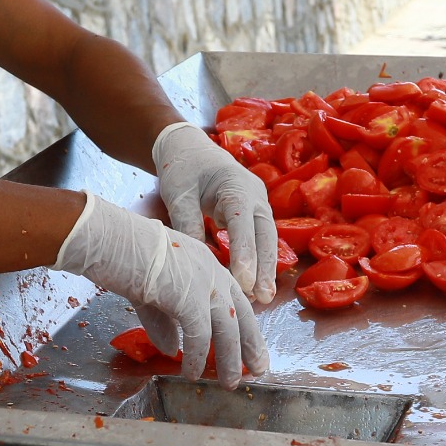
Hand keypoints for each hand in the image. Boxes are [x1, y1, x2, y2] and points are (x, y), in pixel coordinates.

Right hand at [55, 194, 268, 385]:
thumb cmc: (123, 256)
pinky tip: (190, 373)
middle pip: (240, 315)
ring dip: (229, 359)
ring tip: (230, 383)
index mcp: (206, 264)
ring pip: (226, 330)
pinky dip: (195, 357)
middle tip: (259, 369)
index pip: (234, 299)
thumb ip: (164, 321)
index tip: (248, 345)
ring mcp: (204, 285)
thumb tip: (171, 349)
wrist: (112, 239)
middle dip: (250, 345)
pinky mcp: (189, 299)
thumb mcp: (149, 292)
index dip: (242, 324)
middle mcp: (212, 273)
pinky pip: (199, 336)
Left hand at [152, 122, 279, 304]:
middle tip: (262, 298)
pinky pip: (260, 240)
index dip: (244, 254)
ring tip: (262, 298)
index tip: (244, 282)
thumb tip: (197, 261)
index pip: (243, 224)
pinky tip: (254, 285)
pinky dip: (258, 261)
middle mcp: (254, 195)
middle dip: (264, 268)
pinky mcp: (254, 214)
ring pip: (267, 240)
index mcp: (236, 184)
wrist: (188, 148)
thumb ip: (187, 223)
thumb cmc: (182, 167)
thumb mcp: (178, 193)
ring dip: (265, 268)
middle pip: (265, 235)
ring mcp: (258, 204)